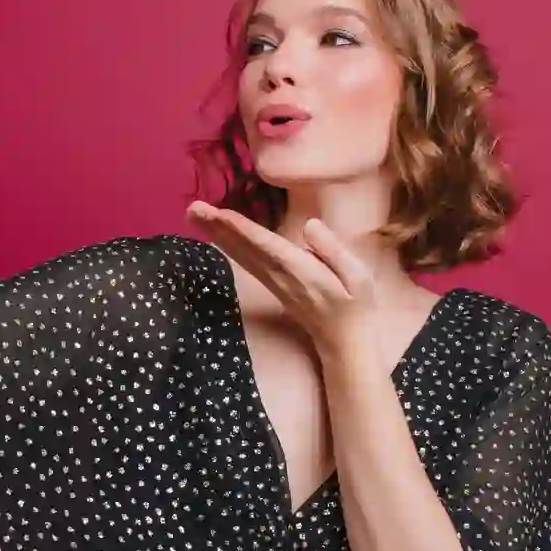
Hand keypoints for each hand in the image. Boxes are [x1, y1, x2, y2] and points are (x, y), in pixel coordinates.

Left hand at [187, 201, 379, 359]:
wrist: (345, 342)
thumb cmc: (356, 306)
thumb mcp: (358, 277)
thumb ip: (334, 250)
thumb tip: (311, 224)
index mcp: (302, 271)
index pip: (267, 246)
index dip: (243, 230)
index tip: (219, 214)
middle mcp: (281, 276)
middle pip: (245, 249)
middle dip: (218, 228)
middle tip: (192, 208)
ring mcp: (273, 282)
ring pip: (240, 255)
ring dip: (217, 234)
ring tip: (194, 215)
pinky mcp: (271, 285)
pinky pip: (246, 261)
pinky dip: (228, 246)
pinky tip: (215, 234)